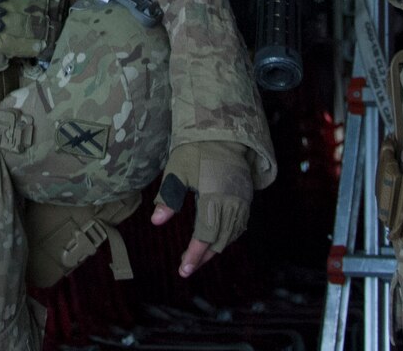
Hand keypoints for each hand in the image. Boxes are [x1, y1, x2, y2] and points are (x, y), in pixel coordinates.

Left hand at [151, 141, 253, 276]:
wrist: (223, 134)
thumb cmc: (196, 150)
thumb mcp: (177, 169)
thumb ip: (168, 196)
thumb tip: (156, 221)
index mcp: (214, 196)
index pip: (205, 235)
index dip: (194, 254)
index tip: (184, 269)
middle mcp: (232, 202)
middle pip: (219, 240)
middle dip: (202, 256)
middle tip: (185, 267)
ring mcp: (242, 202)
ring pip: (231, 236)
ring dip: (214, 249)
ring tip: (196, 257)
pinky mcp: (246, 199)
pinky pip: (239, 226)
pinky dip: (226, 237)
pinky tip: (214, 241)